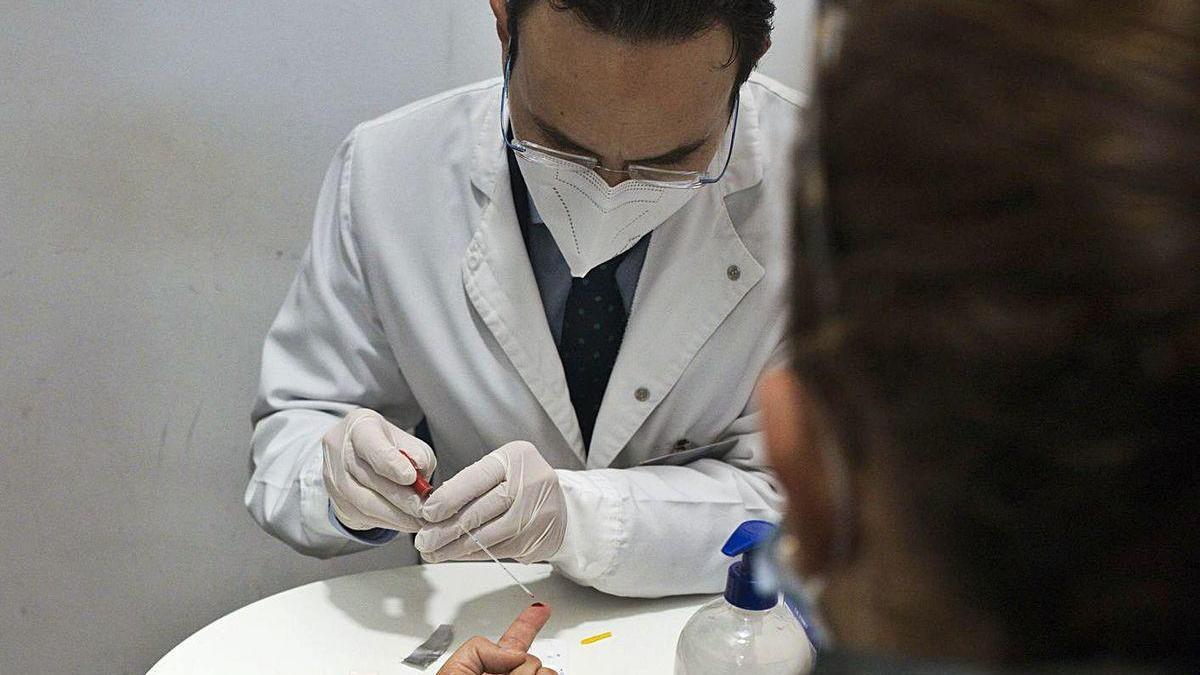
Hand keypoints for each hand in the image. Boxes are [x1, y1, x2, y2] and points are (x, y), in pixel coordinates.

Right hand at [321, 408, 435, 531]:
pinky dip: (389, 522)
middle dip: (401, 497)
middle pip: (369, 478)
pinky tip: (406, 523)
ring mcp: (334, 478)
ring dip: (396, 515)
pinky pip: (363, 517)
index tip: (412, 478)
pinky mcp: (337, 502)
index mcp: (359, 427)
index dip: (391, 463)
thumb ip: (417, 454)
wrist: (356, 454)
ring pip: (365, 502)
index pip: (372, 445)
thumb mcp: (406, 440)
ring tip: (419, 520)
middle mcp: (340, 451)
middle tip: (425, 508)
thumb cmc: (386, 444)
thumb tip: (420, 473)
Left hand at [416, 441, 565, 562]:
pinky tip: (455, 554)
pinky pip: (495, 551)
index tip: (428, 512)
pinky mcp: (534, 541)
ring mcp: (535, 515)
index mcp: (516, 458)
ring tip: (433, 551)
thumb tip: (433, 507)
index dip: (449, 498)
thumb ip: (472, 483)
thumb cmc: (522, 484)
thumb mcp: (501, 469)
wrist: (563, 507)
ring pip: (486, 536)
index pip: (477, 478)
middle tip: (424, 539)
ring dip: (455, 547)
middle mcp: (530, 484)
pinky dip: (471, 554)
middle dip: (446, 528)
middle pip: (481, 511)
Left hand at [437, 603, 554, 674]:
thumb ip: (478, 650)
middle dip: (522, 661)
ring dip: (528, 673)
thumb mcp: (454, 671)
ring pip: (545, 670)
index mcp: (484, 670)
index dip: (528, 623)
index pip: (511, 642)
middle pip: (531, 657)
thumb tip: (516, 654)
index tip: (542, 609)